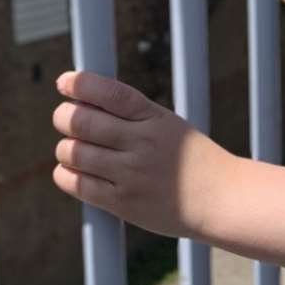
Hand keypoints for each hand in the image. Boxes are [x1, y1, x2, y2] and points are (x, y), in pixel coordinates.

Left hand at [51, 69, 226, 240]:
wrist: (220, 199)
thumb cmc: (191, 160)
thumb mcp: (169, 125)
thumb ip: (131, 115)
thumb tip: (80, 102)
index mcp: (155, 118)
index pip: (111, 93)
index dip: (81, 84)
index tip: (64, 82)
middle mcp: (142, 143)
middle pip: (81, 122)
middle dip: (63, 116)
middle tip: (65, 118)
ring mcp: (132, 174)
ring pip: (73, 152)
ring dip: (65, 148)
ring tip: (74, 149)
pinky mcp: (123, 202)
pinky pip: (77, 183)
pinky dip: (65, 173)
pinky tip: (73, 170)